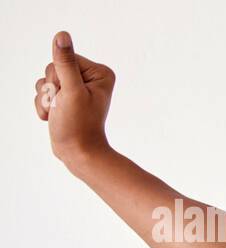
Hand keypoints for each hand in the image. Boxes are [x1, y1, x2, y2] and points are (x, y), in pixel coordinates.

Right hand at [32, 31, 115, 166]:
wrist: (77, 152)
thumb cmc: (78, 125)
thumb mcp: (70, 90)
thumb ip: (65, 63)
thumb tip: (62, 35)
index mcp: (100, 72)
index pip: (64, 58)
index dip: (59, 77)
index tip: (68, 95)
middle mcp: (90, 77)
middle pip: (53, 68)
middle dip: (51, 88)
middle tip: (63, 105)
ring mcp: (77, 87)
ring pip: (45, 80)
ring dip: (45, 98)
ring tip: (58, 112)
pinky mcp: (66, 96)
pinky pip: (42, 91)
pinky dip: (43, 104)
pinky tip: (53, 116)